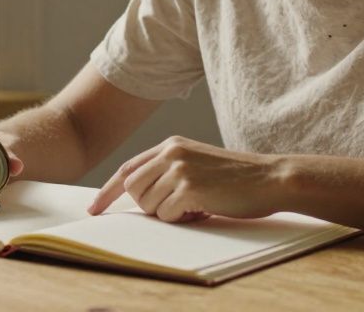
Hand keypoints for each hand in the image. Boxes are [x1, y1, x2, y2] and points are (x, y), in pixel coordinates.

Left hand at [87, 136, 285, 222]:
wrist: (270, 178)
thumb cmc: (236, 178)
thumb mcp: (196, 164)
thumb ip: (167, 172)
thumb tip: (137, 196)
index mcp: (170, 145)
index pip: (127, 169)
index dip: (107, 191)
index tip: (94, 209)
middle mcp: (170, 153)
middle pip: (132, 190)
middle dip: (148, 206)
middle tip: (180, 207)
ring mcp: (179, 169)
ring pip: (148, 205)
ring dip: (169, 213)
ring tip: (197, 205)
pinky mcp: (189, 187)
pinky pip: (167, 214)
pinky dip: (182, 218)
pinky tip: (204, 208)